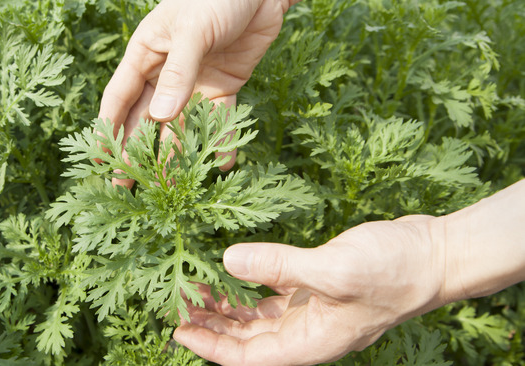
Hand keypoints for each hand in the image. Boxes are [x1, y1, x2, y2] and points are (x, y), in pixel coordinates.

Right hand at [98, 0, 287, 184]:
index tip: (99, 160)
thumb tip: (161, 117)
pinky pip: (217, 121)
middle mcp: (166, 72)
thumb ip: (178, 73)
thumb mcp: (193, 29)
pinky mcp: (224, 88)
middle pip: (144, 119)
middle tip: (125, 186)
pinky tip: (218, 163)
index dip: (108, 129)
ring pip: (179, 125)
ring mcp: (195, 83)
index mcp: (146, 53)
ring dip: (174, 153)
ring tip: (169, 185)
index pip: (120, 97)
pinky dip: (218, 141)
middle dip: (134, 152)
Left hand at [173, 215, 448, 365]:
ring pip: (257, 319)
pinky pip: (273, 295)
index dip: (210, 347)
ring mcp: (312, 311)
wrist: (435, 254)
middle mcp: (307, 332)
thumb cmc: (394, 271)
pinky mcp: (317, 287)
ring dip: (227, 307)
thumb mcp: (333, 268)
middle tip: (177, 302)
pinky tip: (232, 273)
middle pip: (247, 340)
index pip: (248, 358)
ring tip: (196, 287)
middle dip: (211, 325)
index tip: (178, 330)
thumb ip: (279, 266)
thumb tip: (228, 261)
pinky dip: (250, 287)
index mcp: (311, 343)